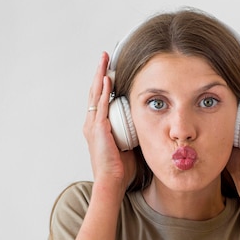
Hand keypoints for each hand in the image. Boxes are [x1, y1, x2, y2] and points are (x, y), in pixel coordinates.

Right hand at [83, 52, 135, 191]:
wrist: (111, 182)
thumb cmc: (120, 169)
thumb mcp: (128, 145)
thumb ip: (133, 133)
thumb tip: (147, 124)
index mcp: (97, 127)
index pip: (100, 99)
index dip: (103, 83)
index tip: (110, 69)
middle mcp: (92, 123)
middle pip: (94, 91)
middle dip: (100, 72)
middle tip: (105, 56)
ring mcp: (93, 125)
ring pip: (96, 93)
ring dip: (100, 75)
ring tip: (104, 59)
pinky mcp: (98, 129)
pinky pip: (101, 105)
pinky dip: (103, 90)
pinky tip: (107, 78)